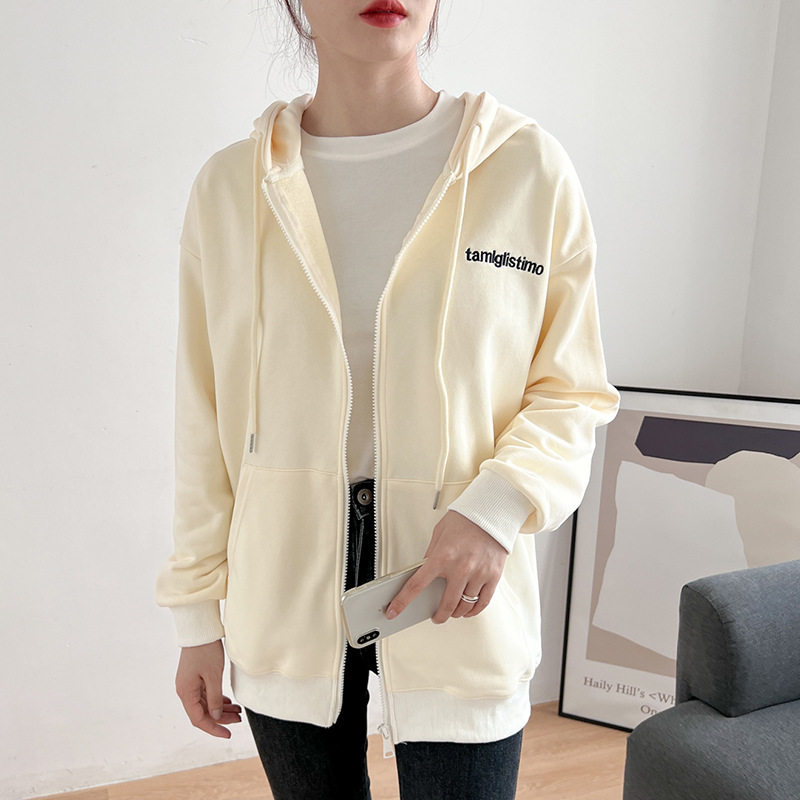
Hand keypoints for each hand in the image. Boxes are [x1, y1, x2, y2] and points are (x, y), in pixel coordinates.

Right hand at [175, 640, 241, 737]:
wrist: (200, 630)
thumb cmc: (205, 651)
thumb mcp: (213, 676)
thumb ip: (215, 698)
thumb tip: (216, 716)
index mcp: (186, 692)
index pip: (198, 719)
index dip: (213, 728)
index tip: (228, 734)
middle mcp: (185, 690)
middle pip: (203, 712)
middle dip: (220, 718)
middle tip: (238, 721)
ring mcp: (189, 684)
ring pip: (206, 703)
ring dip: (221, 708)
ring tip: (238, 712)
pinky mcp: (195, 677)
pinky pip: (206, 694)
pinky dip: (217, 699)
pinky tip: (228, 701)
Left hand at [386, 510, 507, 623]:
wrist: (491, 512)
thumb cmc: (465, 520)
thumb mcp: (439, 533)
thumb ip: (431, 554)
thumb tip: (424, 570)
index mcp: (442, 556)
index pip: (416, 585)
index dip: (402, 602)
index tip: (394, 611)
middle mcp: (460, 567)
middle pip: (446, 604)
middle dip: (438, 616)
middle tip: (435, 617)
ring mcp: (478, 574)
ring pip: (465, 606)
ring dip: (456, 613)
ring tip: (452, 612)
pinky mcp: (493, 576)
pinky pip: (483, 602)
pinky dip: (474, 610)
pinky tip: (469, 610)